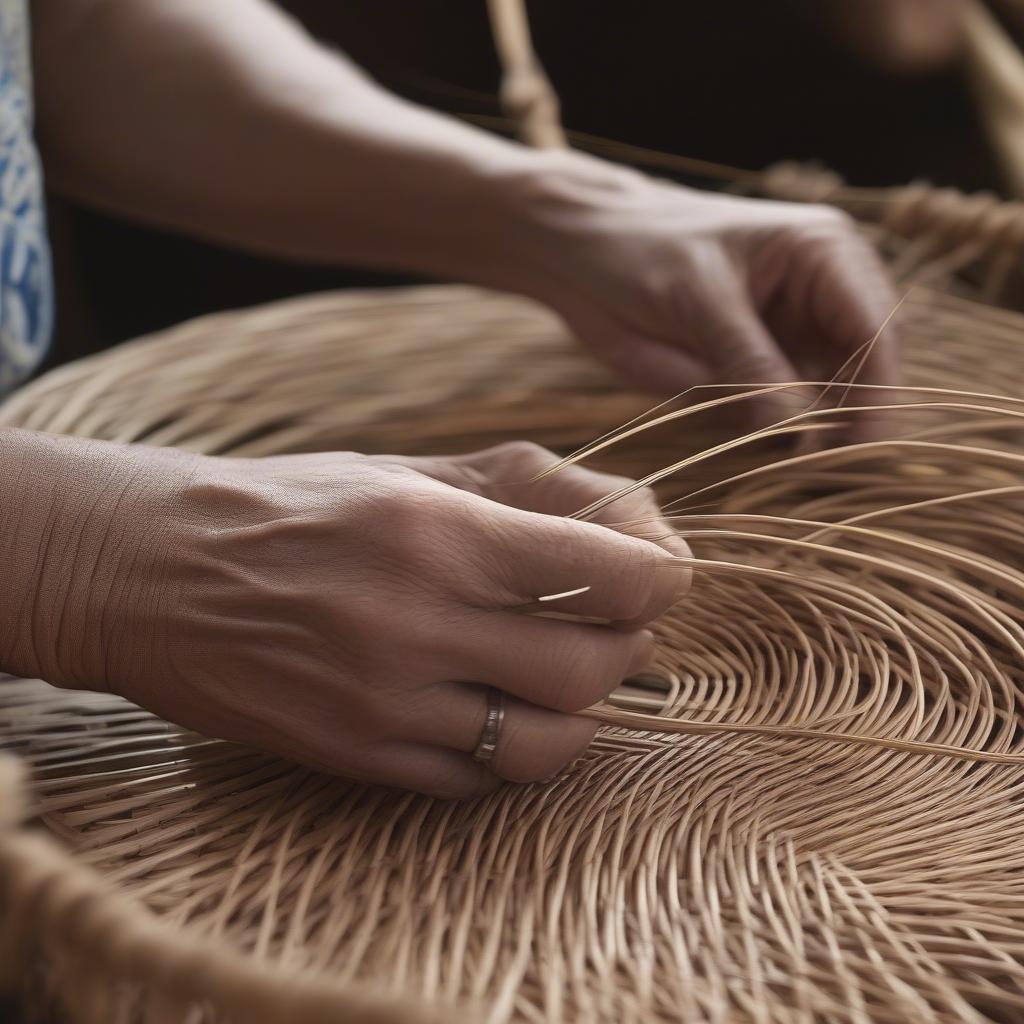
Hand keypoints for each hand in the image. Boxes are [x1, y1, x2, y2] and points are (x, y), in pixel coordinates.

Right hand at [5, 432, 688, 796]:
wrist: (150, 572)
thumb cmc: (285, 506)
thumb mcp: (400, 470)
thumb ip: (518, 489)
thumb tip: (623, 518)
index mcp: (437, 530)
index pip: (607, 572)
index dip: (661, 576)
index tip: (662, 575)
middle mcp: (418, 622)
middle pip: (595, 665)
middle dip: (633, 644)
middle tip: (618, 624)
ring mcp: (386, 702)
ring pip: (551, 742)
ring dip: (586, 712)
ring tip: (570, 676)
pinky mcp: (357, 756)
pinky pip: (479, 780)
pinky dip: (515, 751)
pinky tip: (500, 710)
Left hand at [503, 152, 900, 435]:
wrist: (582, 251)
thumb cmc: (639, 251)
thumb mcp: (698, 302)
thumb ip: (750, 363)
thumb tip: (797, 428)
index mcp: (824, 252)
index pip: (877, 328)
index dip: (880, 389)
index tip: (864, 445)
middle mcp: (824, 292)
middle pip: (868, 366)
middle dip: (855, 417)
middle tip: (828, 468)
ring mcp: (794, 331)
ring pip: (833, 394)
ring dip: (823, 433)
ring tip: (802, 471)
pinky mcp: (761, 364)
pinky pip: (788, 409)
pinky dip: (786, 435)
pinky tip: (778, 460)